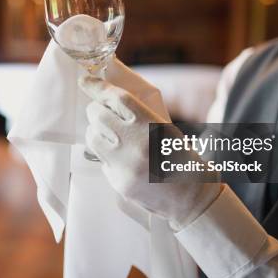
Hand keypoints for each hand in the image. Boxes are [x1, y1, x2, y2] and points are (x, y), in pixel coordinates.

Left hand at [78, 75, 221, 229]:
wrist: (192, 197)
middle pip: (98, 115)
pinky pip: (102, 162)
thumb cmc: (181, 159)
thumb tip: (109, 102)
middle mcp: (134, 143)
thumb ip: (139, 117)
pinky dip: (108, 158)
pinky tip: (124, 161)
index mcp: (150, 124)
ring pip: (93, 138)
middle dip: (95, 111)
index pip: (116, 98)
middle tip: (100, 112)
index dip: (97, 87)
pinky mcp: (119, 182)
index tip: (85, 80)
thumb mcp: (165, 130)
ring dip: (97, 133)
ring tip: (111, 137)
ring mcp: (125, 164)